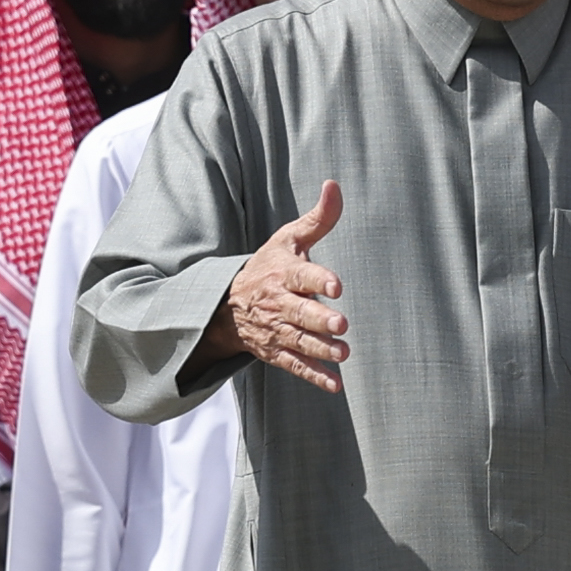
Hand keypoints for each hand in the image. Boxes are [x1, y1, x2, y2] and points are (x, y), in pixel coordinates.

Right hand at [193, 180, 346, 391]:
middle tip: (341, 323)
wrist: (227, 304)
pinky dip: (314, 376)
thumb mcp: (288, 239)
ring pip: (299, 341)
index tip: (337, 285)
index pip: (301, 275)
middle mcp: (278, 303)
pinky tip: (335, 384)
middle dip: (319, 318)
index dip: (319, 279)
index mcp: (283, 273)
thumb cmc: (269, 266)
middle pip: (299, 312)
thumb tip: (334, 185)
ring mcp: (276, 330)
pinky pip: (295, 366)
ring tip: (343, 352)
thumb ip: (317, 219)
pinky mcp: (277, 351)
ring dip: (321, 349)